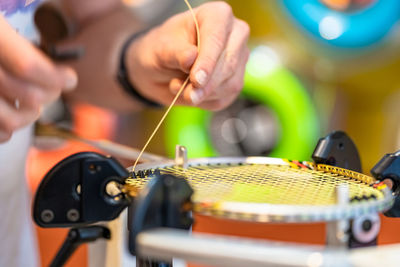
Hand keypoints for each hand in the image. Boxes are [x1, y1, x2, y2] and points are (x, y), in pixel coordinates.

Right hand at [0, 16, 77, 141]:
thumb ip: (15, 43)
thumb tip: (53, 69)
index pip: (29, 67)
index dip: (56, 77)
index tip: (69, 78)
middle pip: (27, 96)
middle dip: (49, 95)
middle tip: (54, 88)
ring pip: (9, 121)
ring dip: (28, 116)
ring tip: (32, 106)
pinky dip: (5, 131)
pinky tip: (8, 119)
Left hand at [125, 1, 249, 110]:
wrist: (160, 69)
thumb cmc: (161, 50)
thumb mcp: (160, 49)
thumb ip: (176, 53)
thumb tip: (191, 59)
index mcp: (217, 15)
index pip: (217, 39)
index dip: (207, 61)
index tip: (196, 80)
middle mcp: (235, 35)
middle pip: (229, 64)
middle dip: (206, 84)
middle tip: (186, 94)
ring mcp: (238, 60)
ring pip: (230, 84)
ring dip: (202, 94)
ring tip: (178, 86)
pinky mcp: (235, 82)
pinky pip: (225, 98)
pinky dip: (204, 101)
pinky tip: (189, 93)